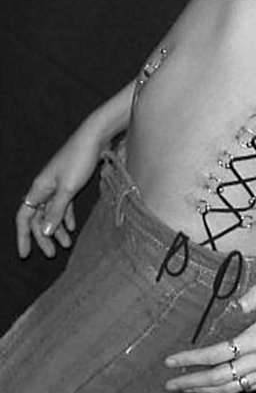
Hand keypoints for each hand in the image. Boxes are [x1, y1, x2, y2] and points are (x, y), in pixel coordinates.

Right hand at [16, 120, 105, 257]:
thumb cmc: (80, 160)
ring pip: (53, 212)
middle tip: (52, 254)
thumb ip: (56, 210)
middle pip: (39, 217)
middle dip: (44, 237)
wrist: (95, 138)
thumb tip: (45, 231)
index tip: (25, 253)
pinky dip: (66, 216)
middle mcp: (45, 187)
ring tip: (67, 244)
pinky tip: (72, 227)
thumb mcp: (68, 188)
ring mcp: (57, 185)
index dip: (24, 236)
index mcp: (39, 188)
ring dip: (58, 229)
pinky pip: (64, 204)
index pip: (24, 217)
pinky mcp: (71, 182)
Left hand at [164, 280, 255, 392]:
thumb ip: (250, 295)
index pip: (217, 354)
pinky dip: (228, 390)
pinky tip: (214, 387)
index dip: (192, 360)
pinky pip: (247, 390)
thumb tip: (233, 306)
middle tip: (171, 384)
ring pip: (232, 390)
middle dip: (192, 382)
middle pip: (220, 378)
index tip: (172, 361)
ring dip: (207, 391)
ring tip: (187, 389)